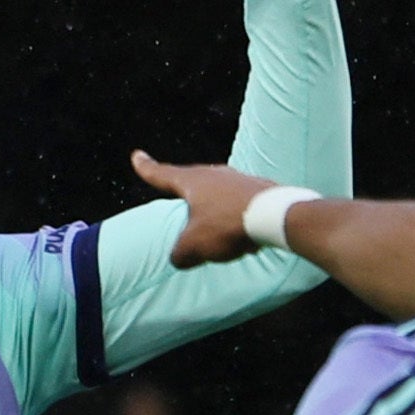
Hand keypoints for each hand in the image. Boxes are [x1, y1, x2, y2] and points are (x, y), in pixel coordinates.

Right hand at [130, 153, 279, 268]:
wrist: (276, 216)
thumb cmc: (228, 225)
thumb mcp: (195, 245)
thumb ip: (180, 253)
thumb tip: (177, 258)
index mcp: (192, 181)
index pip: (163, 174)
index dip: (147, 168)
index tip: (137, 156)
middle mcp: (214, 174)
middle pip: (191, 180)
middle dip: (181, 188)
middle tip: (173, 189)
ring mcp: (238, 180)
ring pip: (216, 190)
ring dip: (210, 204)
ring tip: (210, 221)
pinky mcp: (258, 190)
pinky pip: (237, 202)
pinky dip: (231, 213)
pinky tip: (237, 228)